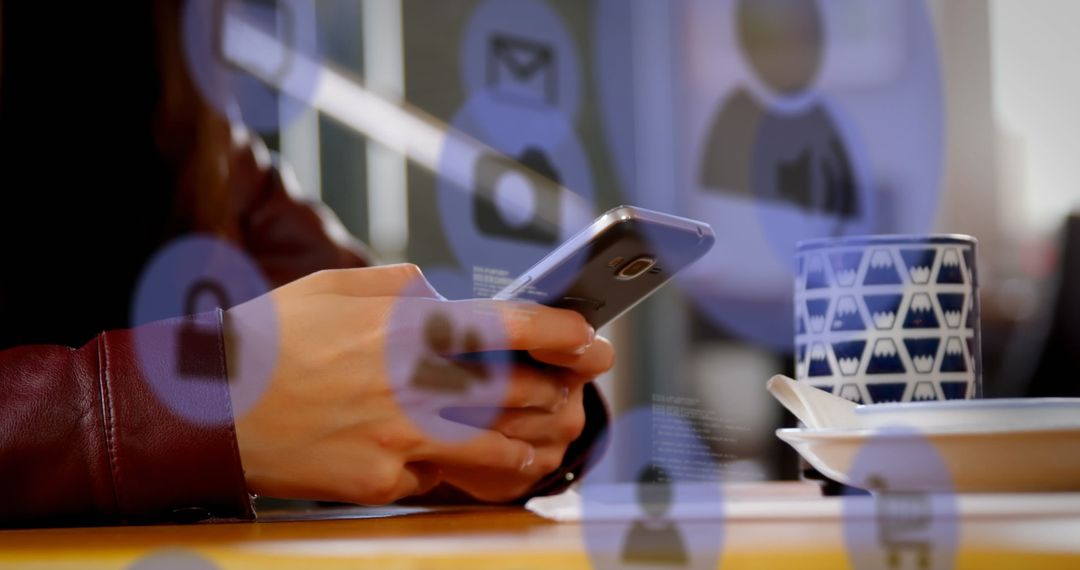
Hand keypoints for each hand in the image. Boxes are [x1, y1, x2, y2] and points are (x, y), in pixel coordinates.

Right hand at [223, 264, 600, 504]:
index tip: (590, 338)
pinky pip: (433, 475)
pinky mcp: (382, 479)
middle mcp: (412, 385)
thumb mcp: (335, 287)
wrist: (209, 408)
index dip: (562, 333)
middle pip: (515, 392)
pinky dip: (447, 467)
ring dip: (526, 443)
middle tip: (574, 387)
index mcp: (405, 329)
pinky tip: (452, 461)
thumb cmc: (270, 341)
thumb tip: (440, 293)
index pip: (509, 328)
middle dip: (556, 389)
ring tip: (541, 442)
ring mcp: (400, 438)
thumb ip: (400, 286)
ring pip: (493, 447)